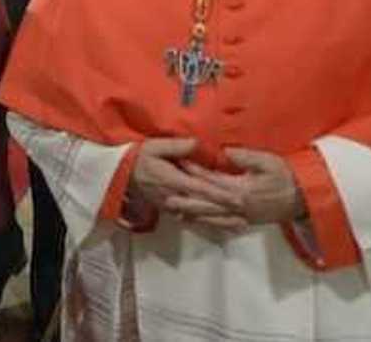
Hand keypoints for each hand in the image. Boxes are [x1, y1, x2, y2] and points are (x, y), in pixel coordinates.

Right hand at [129, 138, 246, 229]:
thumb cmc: (141, 158)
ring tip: (240, 224)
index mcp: (173, 180)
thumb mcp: (154, 146)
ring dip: (220, 222)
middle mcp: (174, 198)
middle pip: (204, 207)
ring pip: (200, 218)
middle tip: (246, 213)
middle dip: (225, 211)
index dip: (220, 195)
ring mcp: (173, 208)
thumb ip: (175, 146)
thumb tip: (196, 143)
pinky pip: (192, 221)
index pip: (201, 189)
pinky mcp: (171, 213)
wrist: (123, 176)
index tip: (238, 198)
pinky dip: (208, 225)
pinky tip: (222, 227)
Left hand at [180, 147, 305, 225]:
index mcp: (240, 189)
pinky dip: (208, 224)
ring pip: (212, 216)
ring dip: (193, 214)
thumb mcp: (267, 161)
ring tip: (174, 211)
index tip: (180, 163)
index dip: (195, 172)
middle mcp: (237, 206)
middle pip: (206, 202)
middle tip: (166, 196)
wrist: (304, 198)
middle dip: (186, 199)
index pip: (212, 180)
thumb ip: (244, 157)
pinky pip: (223, 224)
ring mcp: (241, 216)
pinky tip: (197, 222)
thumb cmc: (286, 176)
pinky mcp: (246, 221)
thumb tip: (225, 152)